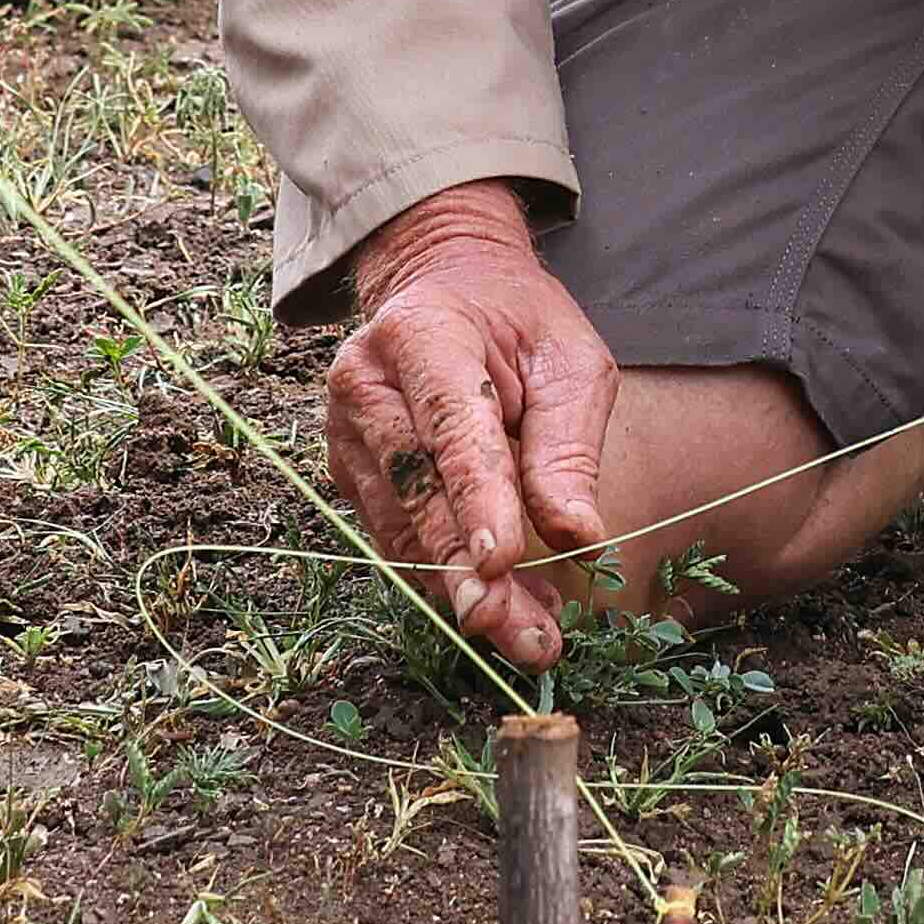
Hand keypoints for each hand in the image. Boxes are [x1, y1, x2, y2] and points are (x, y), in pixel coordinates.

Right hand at [320, 184, 614, 662]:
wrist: (446, 287)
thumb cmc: (519, 323)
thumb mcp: (570, 361)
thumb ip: (568, 446)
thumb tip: (578, 535)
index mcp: (423, 335)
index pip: (451, 429)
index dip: (477, 502)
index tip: (504, 563)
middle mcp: (367, 383)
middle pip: (419, 494)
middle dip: (474, 573)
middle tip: (528, 636)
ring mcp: (345, 430)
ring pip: (402, 531)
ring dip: (464, 590)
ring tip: (531, 632)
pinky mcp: (347, 470)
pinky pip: (394, 538)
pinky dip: (446, 577)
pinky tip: (503, 601)